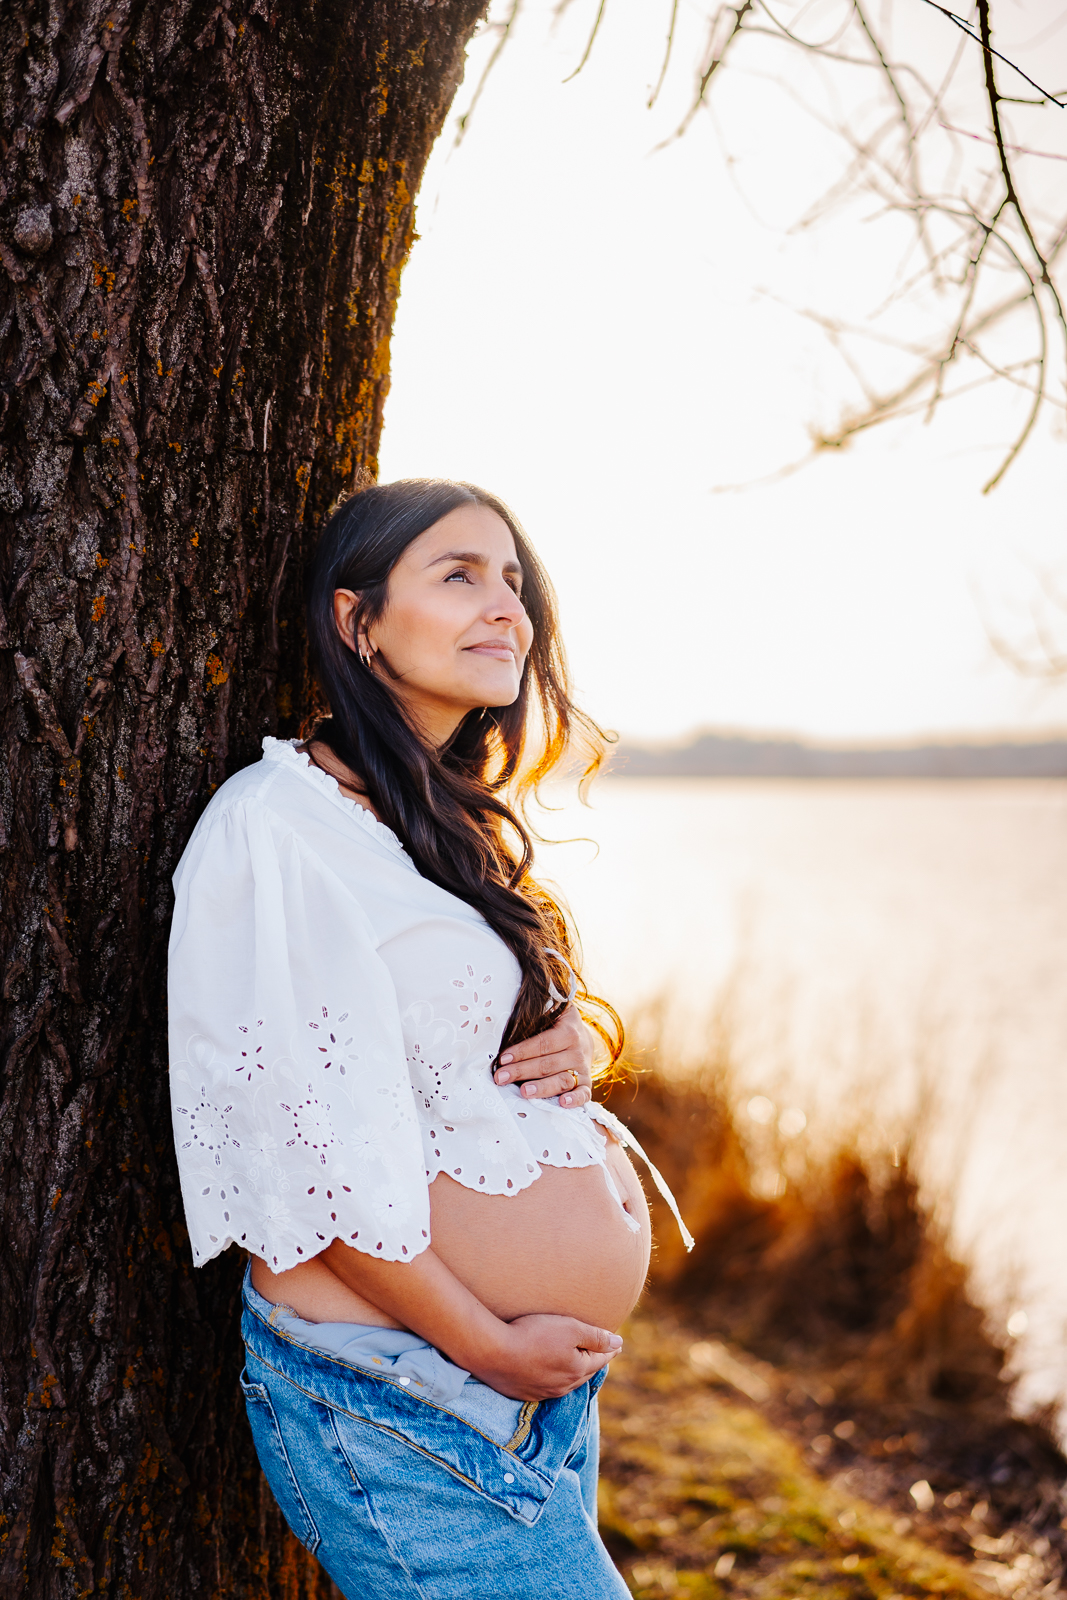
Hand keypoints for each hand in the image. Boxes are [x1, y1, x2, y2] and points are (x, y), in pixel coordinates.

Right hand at [470, 1313, 622, 1401]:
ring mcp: (542, 1392)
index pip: (600, 1359)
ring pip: (566, 1382)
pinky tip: (548, 1371)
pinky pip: (546, 1386)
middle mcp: (562, 1387)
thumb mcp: (570, 1328)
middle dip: (594, 1362)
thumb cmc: (533, 1334)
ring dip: (573, 1371)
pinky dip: (552, 1377)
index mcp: (576, 1371)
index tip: (617, 1343)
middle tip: (601, 1353)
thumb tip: (619, 1343)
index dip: (609, 1348)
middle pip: (584, 1373)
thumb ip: (596, 1337)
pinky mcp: (523, 1392)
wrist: (492, 1352)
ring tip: (577, 1362)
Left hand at [493, 1004, 592, 1108]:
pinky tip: (562, 1103)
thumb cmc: (557, 1027)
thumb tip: (505, 1018)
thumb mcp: (552, 1015)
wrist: (583, 1039)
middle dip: (522, 1071)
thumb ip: (535, 1015)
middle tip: (501, 1077)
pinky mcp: (587, 1084)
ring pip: (563, 1080)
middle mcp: (578, 1050)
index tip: (502, 1059)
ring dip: (543, 1088)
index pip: (543, 1043)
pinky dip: (575, 1100)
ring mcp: (583, 1069)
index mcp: (568, 1030)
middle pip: (548, 1064)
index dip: (522, 1051)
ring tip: (524, 1092)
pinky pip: (584, 1094)